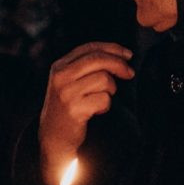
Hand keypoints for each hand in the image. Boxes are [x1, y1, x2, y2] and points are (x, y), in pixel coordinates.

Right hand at [39, 42, 133, 184]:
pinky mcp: (74, 109)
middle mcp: (61, 77)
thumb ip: (86, 66)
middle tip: (130, 74)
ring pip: (103, 79)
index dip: (112, 48)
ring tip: (101, 99)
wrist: (53, 135)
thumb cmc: (68, 105)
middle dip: (119, 65)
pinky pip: (104, 99)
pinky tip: (96, 111)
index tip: (128, 55)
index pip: (90, 48)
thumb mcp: (69, 81)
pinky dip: (105, 106)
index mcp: (59, 66)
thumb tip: (120, 56)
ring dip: (110, 90)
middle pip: (98, 60)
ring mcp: (66, 93)